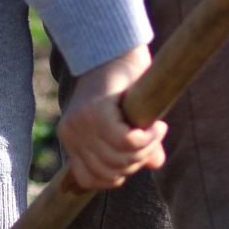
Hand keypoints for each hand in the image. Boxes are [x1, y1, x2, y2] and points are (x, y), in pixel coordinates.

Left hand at [57, 45, 166, 189]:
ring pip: (118, 158)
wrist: (117, 49)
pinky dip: (147, 139)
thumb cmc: (124, 85)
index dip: (117, 176)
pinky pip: (126, 142)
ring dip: (145, 150)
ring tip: (155, 133)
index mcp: (71, 140)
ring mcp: (81, 124)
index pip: (89, 179)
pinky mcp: (96, 112)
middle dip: (136, 162)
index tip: (136, 157)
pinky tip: (156, 127)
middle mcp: (71, 134)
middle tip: (152, 142)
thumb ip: (136, 147)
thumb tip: (156, 164)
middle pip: (108, 172)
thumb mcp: (127, 121)